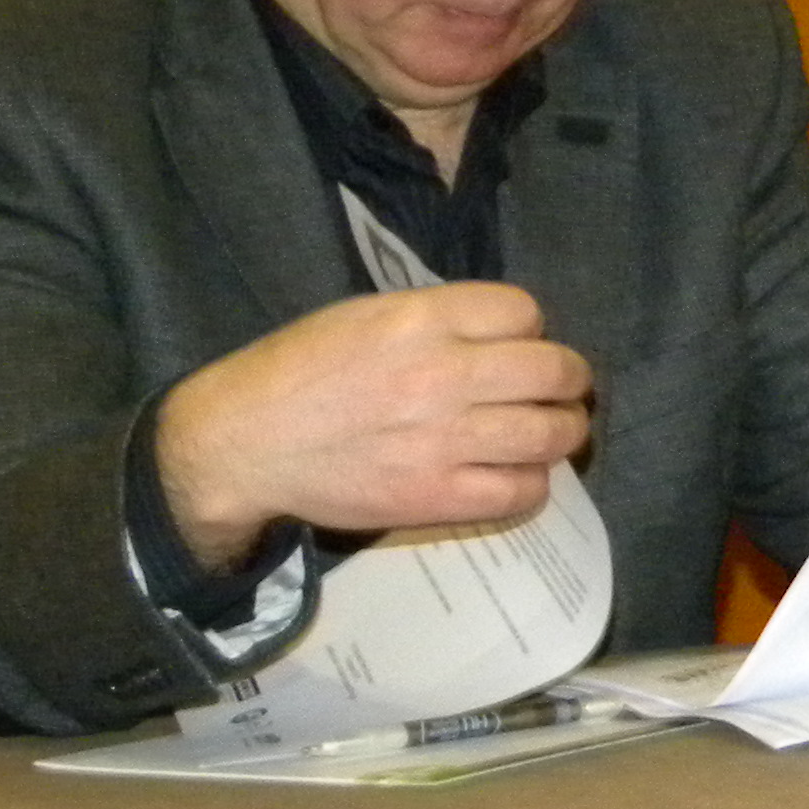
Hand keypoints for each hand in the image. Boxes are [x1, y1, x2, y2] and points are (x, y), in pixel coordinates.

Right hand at [152, 284, 594, 566]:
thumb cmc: (300, 373)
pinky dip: (534, 483)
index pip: (524, 312)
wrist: (240, 445)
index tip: (519, 346)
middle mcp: (442, 375)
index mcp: (420, 320)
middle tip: (559, 390)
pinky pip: (522, 492)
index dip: (531, 329)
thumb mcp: (365, 316)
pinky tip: (518, 474)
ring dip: (564, 430)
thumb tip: (506, 332)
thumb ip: (437, 319)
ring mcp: (443, 441)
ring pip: (552, 433)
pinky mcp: (435, 497)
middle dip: (568, 379)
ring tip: (551, 431)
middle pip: (555, 370)